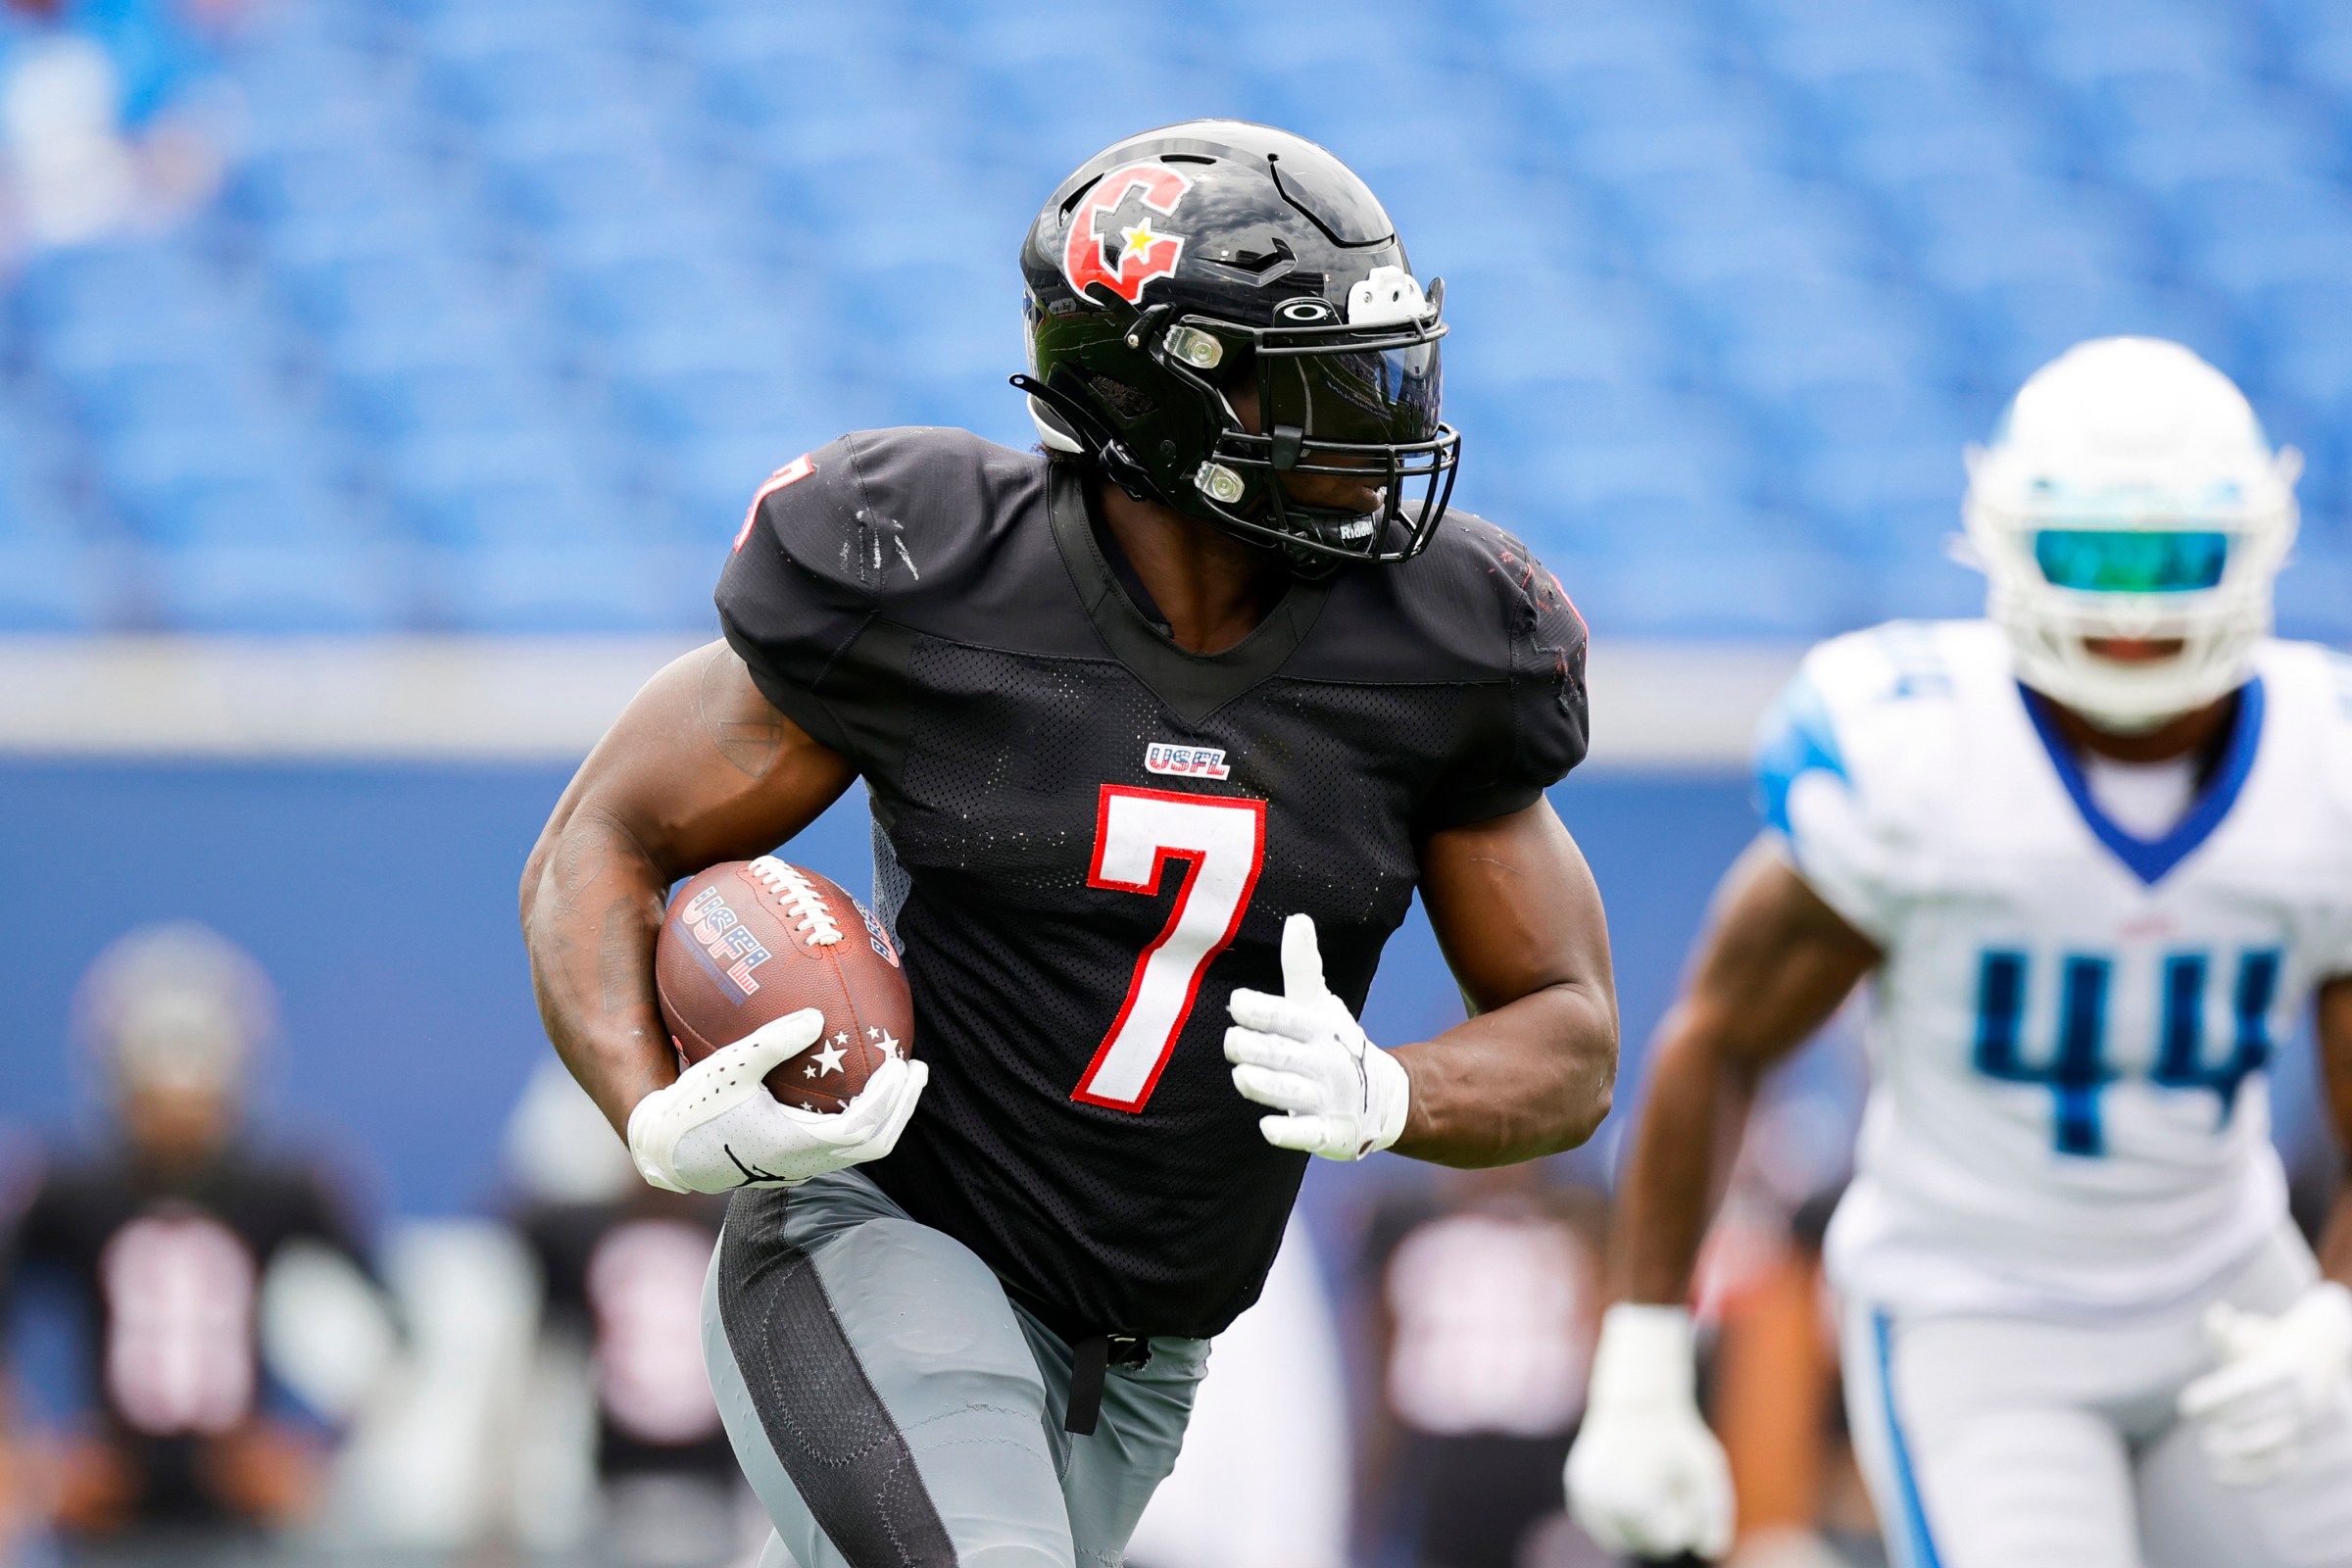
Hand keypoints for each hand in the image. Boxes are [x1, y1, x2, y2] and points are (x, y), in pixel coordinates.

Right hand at [626, 1010, 927, 1192]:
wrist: (663, 1151)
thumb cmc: (692, 1108)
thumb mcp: (728, 1067)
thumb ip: (772, 1042)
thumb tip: (816, 1015)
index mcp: (795, 1144)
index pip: (862, 1128)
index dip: (889, 1100)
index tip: (902, 1064)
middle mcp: (804, 1162)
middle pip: (875, 1144)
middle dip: (902, 1107)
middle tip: (917, 1068)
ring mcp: (799, 1166)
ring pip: (860, 1149)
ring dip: (885, 1115)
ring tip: (898, 1078)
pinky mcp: (790, 1162)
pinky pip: (840, 1143)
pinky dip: (861, 1118)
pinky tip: (855, 1086)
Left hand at [1224, 914, 1408, 1159]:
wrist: (1384, 1097)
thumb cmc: (1337, 1043)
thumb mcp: (1321, 1005)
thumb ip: (1303, 968)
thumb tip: (1297, 918)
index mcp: (1319, 1028)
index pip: (1288, 1016)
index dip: (1263, 1010)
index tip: (1238, 1002)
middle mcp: (1323, 1062)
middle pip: (1285, 1055)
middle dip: (1258, 1048)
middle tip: (1231, 1040)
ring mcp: (1327, 1099)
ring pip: (1291, 1093)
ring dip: (1266, 1085)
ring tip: (1242, 1076)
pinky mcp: (1330, 1133)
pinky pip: (1310, 1135)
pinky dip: (1290, 1133)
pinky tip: (1267, 1129)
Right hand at [1565, 1304, 1734, 1559]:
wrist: (1637, 1398)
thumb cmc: (1676, 1436)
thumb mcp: (1707, 1469)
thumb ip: (1715, 1515)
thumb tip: (1708, 1551)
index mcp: (1633, 1500)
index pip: (1667, 1542)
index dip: (1683, 1516)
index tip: (1683, 1485)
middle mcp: (1601, 1502)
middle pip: (1642, 1544)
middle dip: (1660, 1521)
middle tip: (1666, 1481)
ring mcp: (1583, 1496)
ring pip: (1619, 1540)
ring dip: (1640, 1522)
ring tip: (1649, 1483)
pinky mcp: (1576, 1489)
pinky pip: (1602, 1525)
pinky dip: (1619, 1516)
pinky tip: (1631, 1485)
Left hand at [2178, 1281, 2351, 1486]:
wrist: (2316, 1359)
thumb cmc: (2266, 1346)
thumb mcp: (2246, 1335)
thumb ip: (2224, 1332)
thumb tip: (2217, 1315)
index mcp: (2282, 1369)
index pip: (2247, 1389)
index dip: (2214, 1398)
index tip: (2185, 1406)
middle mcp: (2298, 1398)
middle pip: (2259, 1418)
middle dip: (2225, 1424)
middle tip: (2197, 1423)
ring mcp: (2304, 1424)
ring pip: (2275, 1446)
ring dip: (2239, 1453)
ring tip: (2209, 1445)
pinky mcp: (2302, 1443)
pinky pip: (2282, 1467)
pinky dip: (2252, 1477)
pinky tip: (2219, 1475)